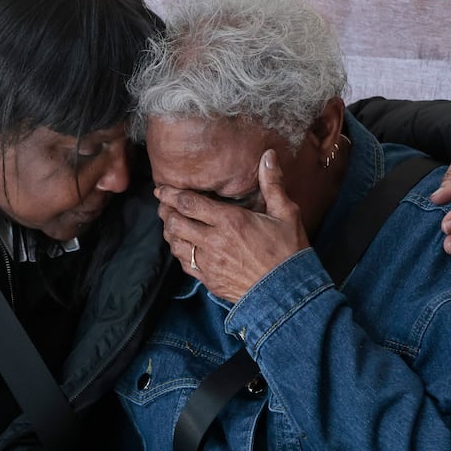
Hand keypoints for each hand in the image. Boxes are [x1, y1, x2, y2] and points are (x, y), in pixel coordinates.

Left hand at [156, 150, 308, 302]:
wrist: (288, 294)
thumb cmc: (289, 252)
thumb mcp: (286, 214)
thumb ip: (273, 184)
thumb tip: (268, 156)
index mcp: (230, 221)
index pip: (189, 203)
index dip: (171, 194)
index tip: (162, 189)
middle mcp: (214, 241)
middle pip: (175, 222)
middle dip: (165, 211)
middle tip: (163, 204)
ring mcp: (209, 263)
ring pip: (175, 244)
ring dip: (170, 232)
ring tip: (170, 223)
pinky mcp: (210, 281)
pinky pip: (184, 264)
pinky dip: (179, 252)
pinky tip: (183, 246)